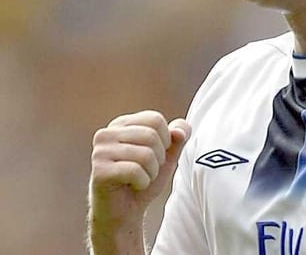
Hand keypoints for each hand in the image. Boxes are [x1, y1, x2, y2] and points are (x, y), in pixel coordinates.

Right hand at [88, 110, 190, 251]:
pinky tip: (133, 186)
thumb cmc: (146, 179)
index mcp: (121, 124)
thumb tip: (179, 131)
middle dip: (159, 158)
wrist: (126, 212)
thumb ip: (178, 136)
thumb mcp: (168, 155)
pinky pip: (135, 171)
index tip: (155, 155)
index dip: (165, 140)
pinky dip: (143, 182)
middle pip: (151, 135)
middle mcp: (106, 134)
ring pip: (146, 154)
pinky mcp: (99, 171)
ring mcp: (100, 152)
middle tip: (147, 170)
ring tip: (140, 178)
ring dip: (151, 172)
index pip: (155, 119)